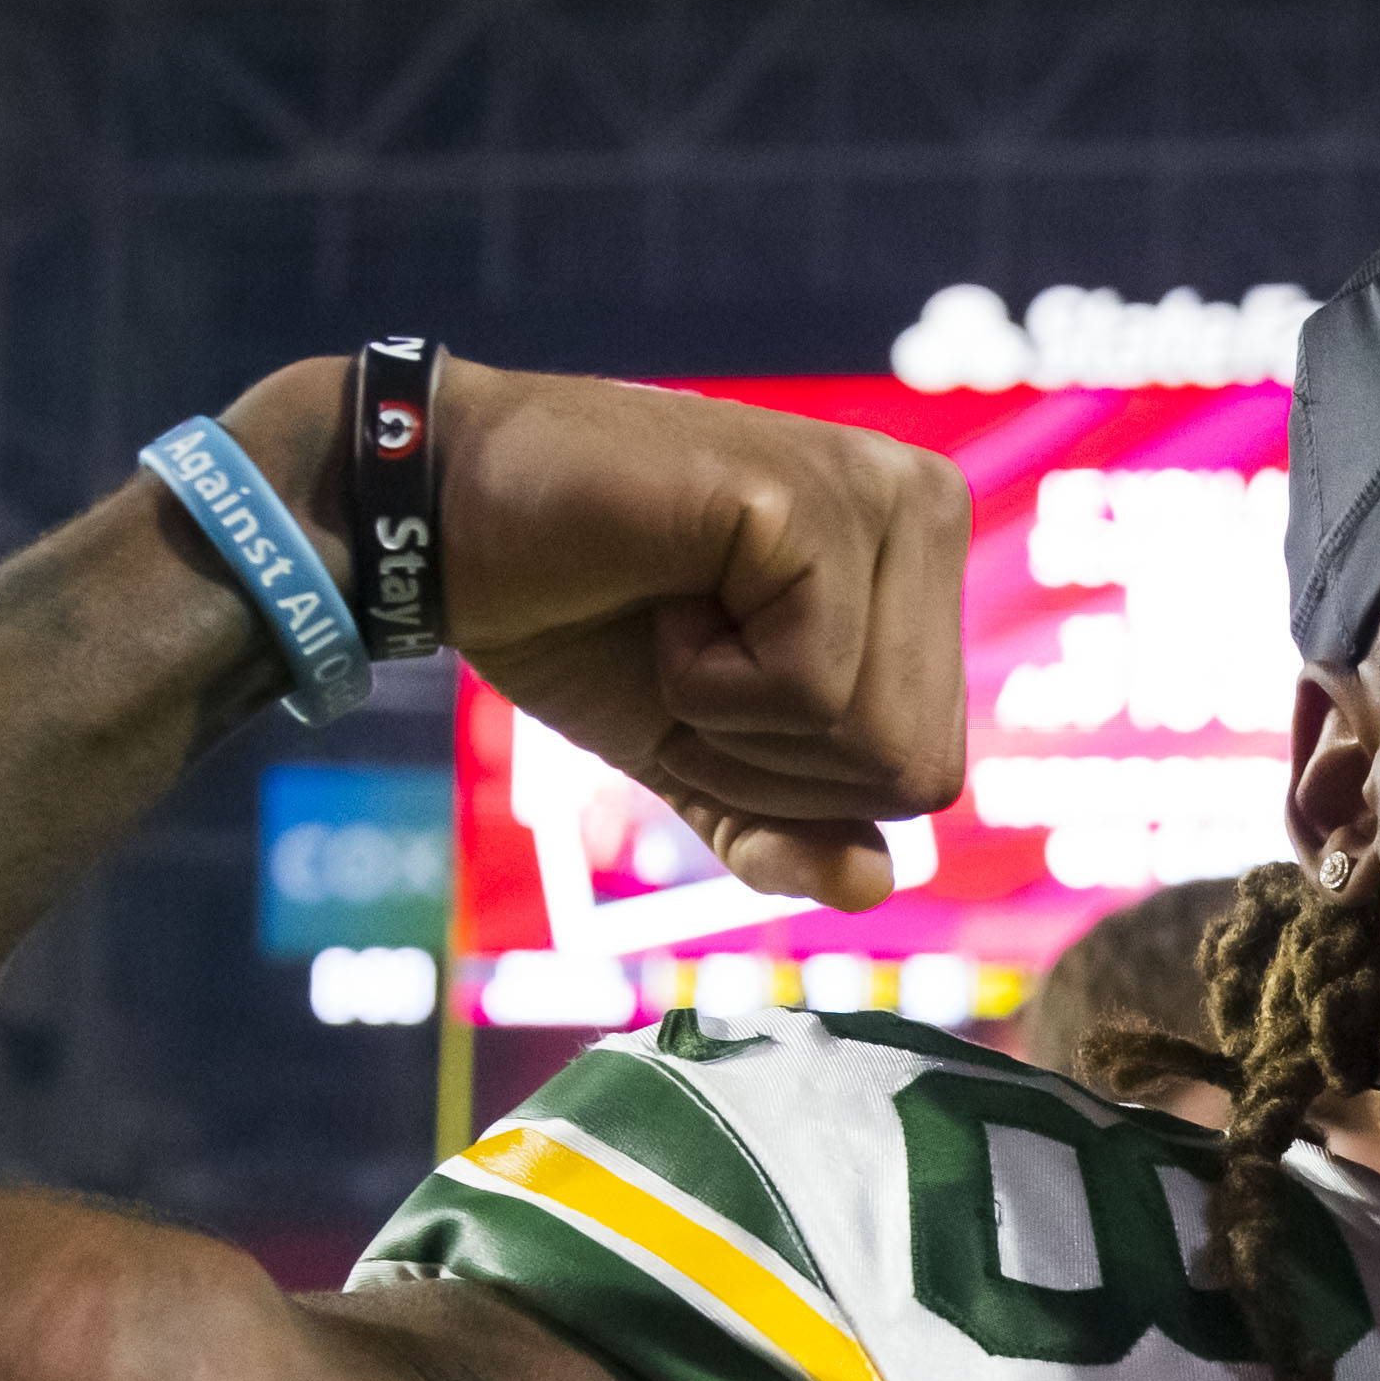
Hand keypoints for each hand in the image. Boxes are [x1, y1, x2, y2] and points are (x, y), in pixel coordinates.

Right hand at [242, 354, 970, 911]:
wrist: (452, 521)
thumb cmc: (584, 624)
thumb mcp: (701, 757)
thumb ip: (787, 832)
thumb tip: (871, 887)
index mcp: (922, 567)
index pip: (926, 773)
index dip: (799, 785)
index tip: (712, 683)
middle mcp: (927, 510)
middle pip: (916, 768)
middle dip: (772, 762)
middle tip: (686, 656)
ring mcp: (880, 493)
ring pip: (873, 738)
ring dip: (736, 721)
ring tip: (677, 620)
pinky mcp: (815, 498)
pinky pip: (808, 690)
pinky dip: (708, 682)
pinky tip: (664, 590)